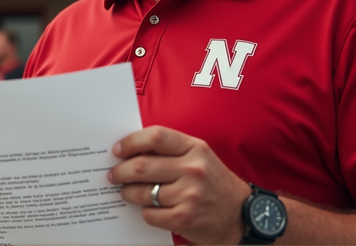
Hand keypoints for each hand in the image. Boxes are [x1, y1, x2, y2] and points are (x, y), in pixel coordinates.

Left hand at [108, 125, 250, 243]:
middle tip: (113, 174)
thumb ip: (171, 151)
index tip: (117, 150)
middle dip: (120, 171)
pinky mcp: (184, 219)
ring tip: (125, 192)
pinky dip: (144, 212)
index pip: (156, 136)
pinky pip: (150, 214)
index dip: (131, 142)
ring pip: (142, 192)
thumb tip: (131, 151)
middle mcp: (193, 169)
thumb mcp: (200, 158)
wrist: (241, 217)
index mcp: (195, 149)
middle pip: (142, 165)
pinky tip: (148, 209)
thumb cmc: (214, 184)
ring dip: (128, 193)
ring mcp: (189, 195)